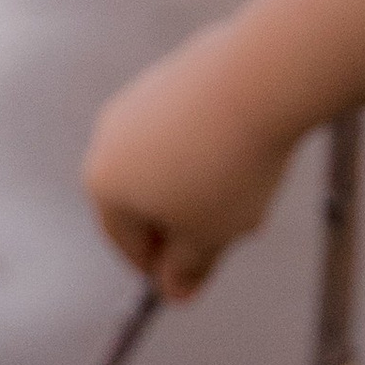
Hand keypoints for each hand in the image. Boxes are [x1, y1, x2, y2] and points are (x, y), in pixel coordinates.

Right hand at [83, 27, 298, 300]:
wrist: (260, 79)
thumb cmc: (229, 167)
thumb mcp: (210, 235)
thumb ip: (188, 268)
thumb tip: (175, 292)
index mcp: (104, 185)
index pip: (126, 242)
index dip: (162, 269)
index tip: (196, 278)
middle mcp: (109, 138)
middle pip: (145, 198)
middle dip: (188, 223)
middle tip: (232, 235)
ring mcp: (139, 99)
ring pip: (171, 160)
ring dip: (204, 184)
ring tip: (251, 193)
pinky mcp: (174, 71)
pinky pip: (190, 125)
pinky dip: (213, 145)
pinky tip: (252, 151)